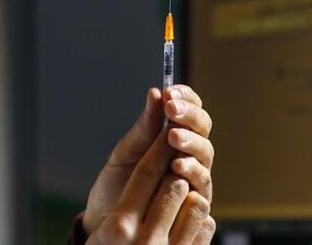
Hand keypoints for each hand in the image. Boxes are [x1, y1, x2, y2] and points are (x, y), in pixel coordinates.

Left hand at [82, 86, 214, 243]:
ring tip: (173, 137)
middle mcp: (187, 155)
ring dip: (191, 142)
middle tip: (173, 109)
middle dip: (189, 116)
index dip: (185, 98)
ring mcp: (192, 178)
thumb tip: (155, 93)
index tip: (171, 91)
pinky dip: (192, 172)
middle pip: (203, 128)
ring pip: (205, 154)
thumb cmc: (116, 185)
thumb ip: (144, 127)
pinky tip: (178, 166)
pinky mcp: (194, 202)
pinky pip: (202, 184)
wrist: (106, 220)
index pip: (189, 110)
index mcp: (171, 138)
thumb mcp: (126, 152)